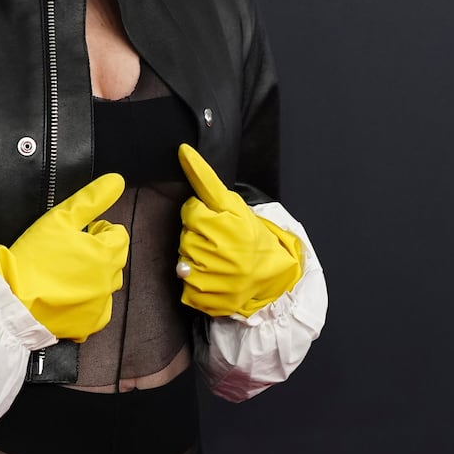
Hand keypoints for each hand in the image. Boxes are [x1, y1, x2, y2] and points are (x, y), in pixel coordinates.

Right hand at [0, 174, 128, 341]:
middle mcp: (111, 281)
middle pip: (114, 258)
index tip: (75, 235)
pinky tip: (65, 297)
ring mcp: (102, 305)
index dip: (97, 230)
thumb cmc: (35, 256)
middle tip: (66, 252)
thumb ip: (91, 199)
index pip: (118, 234)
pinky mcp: (89, 325)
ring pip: (105, 284)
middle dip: (96, 252)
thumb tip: (118, 180)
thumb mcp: (59, 219)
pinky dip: (85, 302)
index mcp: (108, 254)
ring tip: (63, 274)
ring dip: (92, 276)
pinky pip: (96, 309)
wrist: (12, 300)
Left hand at [176, 144, 301, 316]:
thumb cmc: (248, 233)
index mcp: (230, 227)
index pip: (191, 214)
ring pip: (183, 263)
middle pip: (185, 239)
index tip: (214, 221)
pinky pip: (186, 289)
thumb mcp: (232, 203)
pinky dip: (194, 283)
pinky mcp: (214, 303)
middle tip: (216, 241)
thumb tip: (181, 150)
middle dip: (196, 237)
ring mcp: (220, 282)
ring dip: (194, 260)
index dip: (199, 215)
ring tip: (214, 259)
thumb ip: (204, 178)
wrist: (272, 274)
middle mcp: (226, 255)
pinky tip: (212, 278)